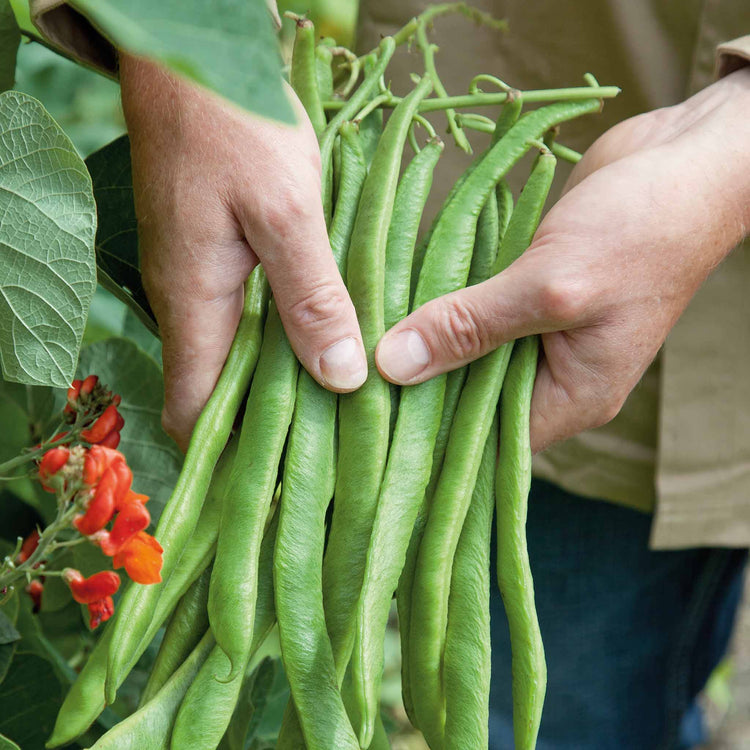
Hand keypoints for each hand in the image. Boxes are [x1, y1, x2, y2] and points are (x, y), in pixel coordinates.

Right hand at [119, 56, 366, 450]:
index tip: (284, 489)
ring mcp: (204, 281)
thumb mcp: (286, 212)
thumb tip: (342, 377)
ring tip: (342, 415)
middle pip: (220, 396)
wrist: (197, 58)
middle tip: (332, 458)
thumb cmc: (234, 124)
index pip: (195, 413)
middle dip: (267, 431)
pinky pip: (249, 322)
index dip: (231, 459)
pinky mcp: (222, 258)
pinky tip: (330, 347)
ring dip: (283, 388)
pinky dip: (285, 345)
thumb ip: (311, 297)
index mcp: (196, 305)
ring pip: (239, 360)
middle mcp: (191, 304)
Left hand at [376, 68, 749, 451]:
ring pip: (467, 354)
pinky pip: (474, 313)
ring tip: (357, 343)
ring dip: (423, 342)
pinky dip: (440, 306)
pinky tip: (391, 301)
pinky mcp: (526, 294)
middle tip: (350, 379)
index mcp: (572, 397)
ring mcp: (540, 334)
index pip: (485, 439)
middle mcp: (554, 375)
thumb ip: (471, 326)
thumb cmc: (640, 229)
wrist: (686, 160)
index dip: (426, 435)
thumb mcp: (551, 286)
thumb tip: (393, 366)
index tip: (367, 422)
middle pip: (469, 398)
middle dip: (417, 387)